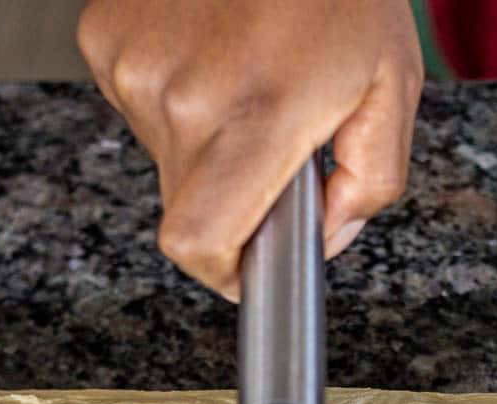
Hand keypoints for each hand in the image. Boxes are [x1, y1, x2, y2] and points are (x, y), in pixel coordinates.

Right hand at [78, 0, 422, 298]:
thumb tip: (326, 235)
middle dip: (230, 196)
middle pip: (186, 208)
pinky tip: (209, 49)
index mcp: (254, 119)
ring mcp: (134, 67)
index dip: (223, 270)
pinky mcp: (106, 39)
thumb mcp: (391, 87)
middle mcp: (182, 99)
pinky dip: (173, 93)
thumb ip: (370, 182)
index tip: (248, 266)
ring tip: (243, 76)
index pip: (198, 242)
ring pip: (163, 155)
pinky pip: (138, 102)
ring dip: (203, 138)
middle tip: (271, 138)